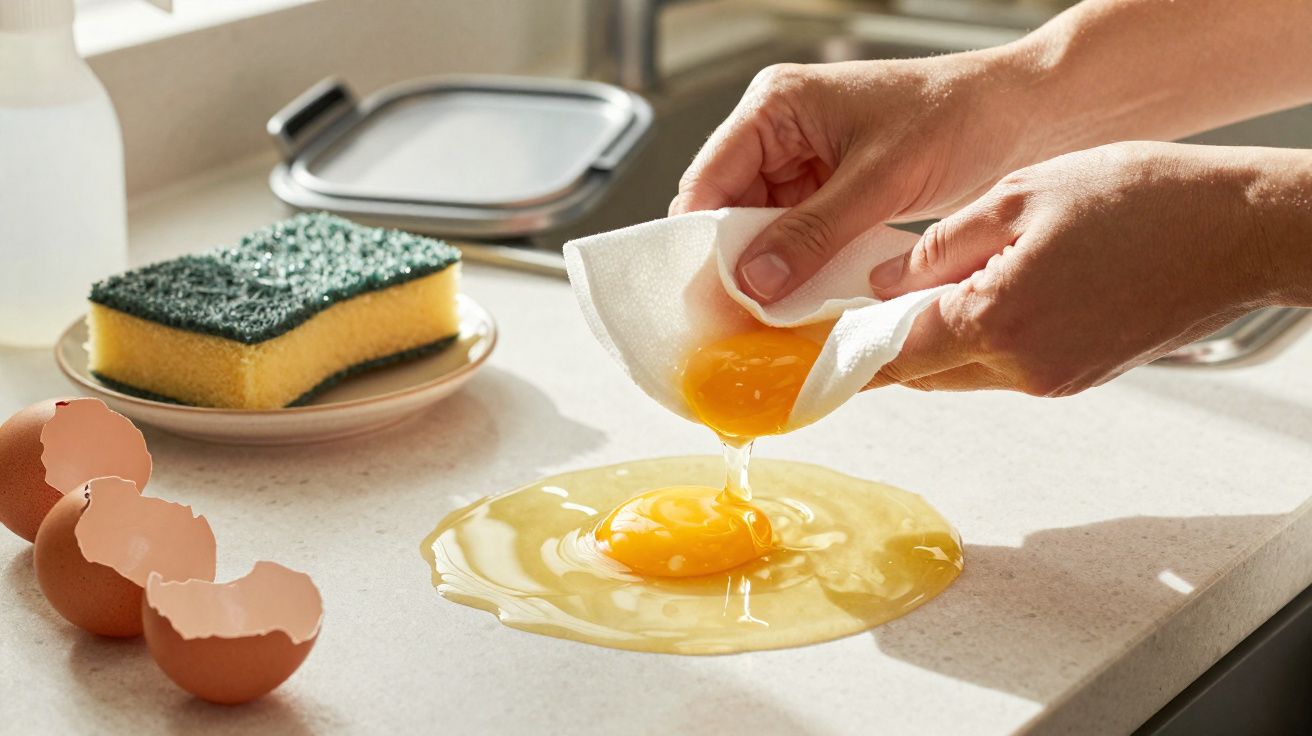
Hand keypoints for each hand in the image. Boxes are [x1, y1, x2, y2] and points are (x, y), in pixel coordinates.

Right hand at [669, 54, 1038, 302]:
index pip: (708, 180)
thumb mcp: (880, 181)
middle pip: (727, 212)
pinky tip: (805, 303)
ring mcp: (802, 163)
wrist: (1021, 117)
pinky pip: (795, 238)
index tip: (710, 297)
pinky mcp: (828, 191)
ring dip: (769, 274)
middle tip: (741, 322)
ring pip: (759, 232)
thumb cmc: (958, 117)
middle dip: (736, 265)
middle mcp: (778, 132)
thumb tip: (754, 282)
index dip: (703, 241)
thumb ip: (812, 233)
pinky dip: (799, 271)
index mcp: (775, 106)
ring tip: (775, 320)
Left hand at [865, 142, 1311, 395]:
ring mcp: (1053, 381)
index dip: (847, 356)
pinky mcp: (1078, 378)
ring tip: (933, 288)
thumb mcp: (1016, 198)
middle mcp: (1022, 368)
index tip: (812, 357)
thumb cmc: (1138, 200)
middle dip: (889, 345)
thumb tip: (881, 285)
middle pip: (924, 372)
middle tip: (863, 309)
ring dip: (936, 341)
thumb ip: (937, 249)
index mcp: (996, 323)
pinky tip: (990, 295)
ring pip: (963, 373)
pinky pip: (1005, 369)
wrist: (1235, 230)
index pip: (893, 358)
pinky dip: (981, 341)